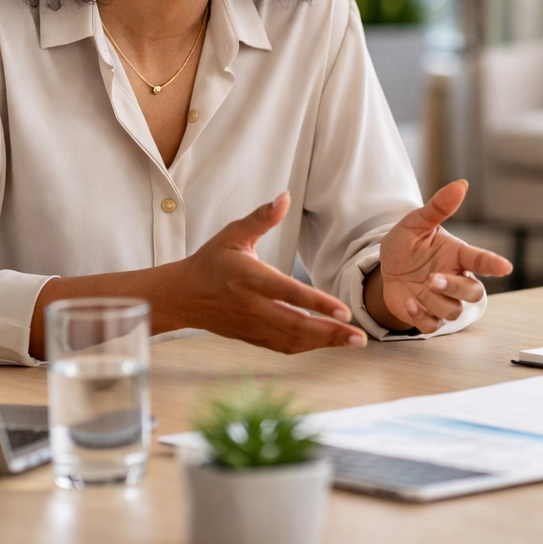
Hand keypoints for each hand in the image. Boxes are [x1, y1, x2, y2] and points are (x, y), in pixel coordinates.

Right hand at [162, 192, 366, 352]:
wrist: (182, 296)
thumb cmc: (211, 262)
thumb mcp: (233, 234)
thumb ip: (261, 217)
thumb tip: (285, 196)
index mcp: (251, 279)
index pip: (290, 294)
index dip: (318, 304)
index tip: (344, 311)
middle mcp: (253, 307)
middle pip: (297, 325)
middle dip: (331, 332)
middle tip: (360, 337)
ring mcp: (253, 326)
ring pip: (293, 340)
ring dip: (325, 342)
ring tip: (353, 341)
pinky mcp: (252, 337)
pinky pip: (283, 347)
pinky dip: (307, 347)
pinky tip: (328, 342)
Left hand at [370, 180, 513, 332]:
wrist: (386, 268)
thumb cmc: (407, 243)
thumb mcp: (416, 222)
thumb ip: (438, 206)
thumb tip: (461, 184)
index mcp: (457, 255)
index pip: (480, 259)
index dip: (493, 263)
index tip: (505, 267)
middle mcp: (455, 278)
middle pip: (474, 293)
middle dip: (456, 288)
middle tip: (433, 279)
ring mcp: (443, 299)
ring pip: (454, 311)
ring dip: (436, 301)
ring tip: (418, 288)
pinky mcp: (428, 316)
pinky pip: (433, 325)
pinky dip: (422, 317)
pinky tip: (409, 302)